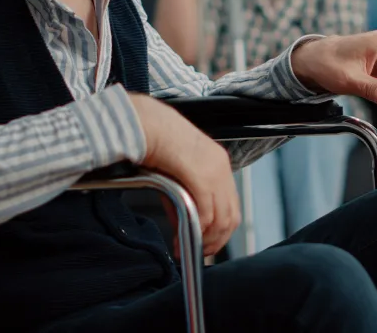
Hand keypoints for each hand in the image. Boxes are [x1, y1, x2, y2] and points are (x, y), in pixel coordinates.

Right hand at [130, 94, 239, 256]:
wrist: (144, 123)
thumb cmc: (154, 142)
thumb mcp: (175, 172)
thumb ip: (183, 199)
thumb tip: (185, 225)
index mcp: (219, 164)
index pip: (231, 206)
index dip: (221, 230)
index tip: (207, 243)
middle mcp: (222, 168)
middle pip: (231, 217)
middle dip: (216, 241)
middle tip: (199, 253)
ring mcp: (214, 172)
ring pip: (221, 219)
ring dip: (206, 240)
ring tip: (188, 250)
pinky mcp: (201, 176)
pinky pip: (206, 213)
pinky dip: (197, 231)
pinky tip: (182, 241)